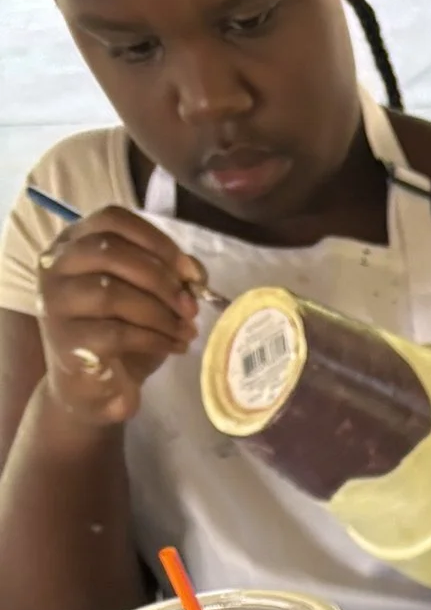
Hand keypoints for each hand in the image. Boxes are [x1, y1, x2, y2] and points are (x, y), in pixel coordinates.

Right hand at [35, 207, 204, 429]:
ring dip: (161, 313)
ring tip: (187, 331)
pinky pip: (117, 332)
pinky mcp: (67, 340)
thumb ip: (168, 275)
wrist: (93, 390)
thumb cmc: (120, 337)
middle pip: (112, 251)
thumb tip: (195, 271)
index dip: (157, 241)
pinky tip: (175, 347)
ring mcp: (56, 301)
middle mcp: (56, 265)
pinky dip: (155, 339)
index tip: (191, 273)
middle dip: (162, 280)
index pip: (113, 219)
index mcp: (73, 242)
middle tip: (191, 308)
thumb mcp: (147, 298)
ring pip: (113, 292)